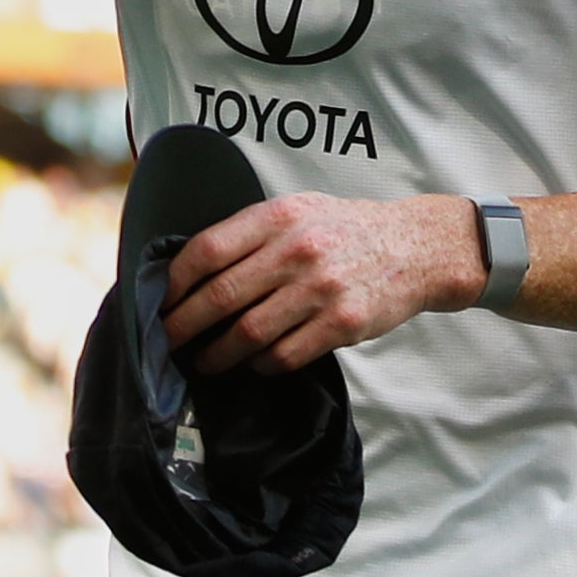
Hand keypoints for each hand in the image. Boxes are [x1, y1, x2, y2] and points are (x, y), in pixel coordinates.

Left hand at [158, 194, 483, 375]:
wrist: (417, 247)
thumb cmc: (346, 230)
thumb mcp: (298, 211)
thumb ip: (251, 233)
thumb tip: (190, 270)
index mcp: (279, 216)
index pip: (207, 250)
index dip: (174, 283)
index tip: (160, 303)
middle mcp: (297, 249)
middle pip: (220, 297)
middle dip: (184, 326)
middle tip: (168, 343)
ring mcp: (321, 288)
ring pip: (248, 334)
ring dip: (218, 355)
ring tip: (206, 362)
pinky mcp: (343, 323)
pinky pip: (285, 355)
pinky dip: (261, 365)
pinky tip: (254, 364)